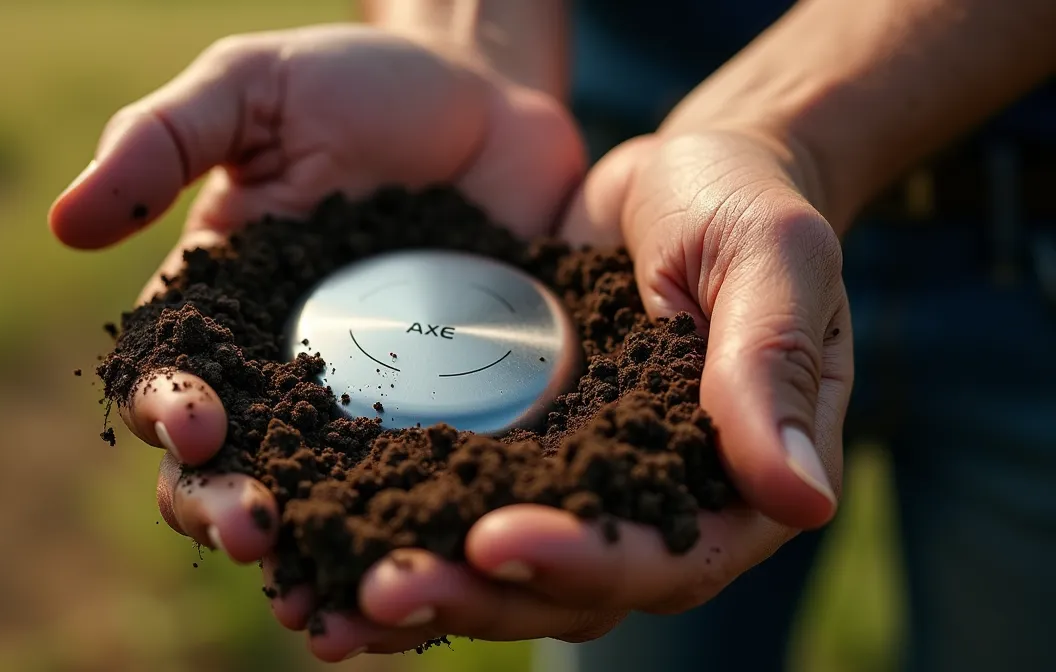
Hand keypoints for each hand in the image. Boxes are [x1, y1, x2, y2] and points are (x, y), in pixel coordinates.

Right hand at [47, 21, 584, 633]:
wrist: (485, 94)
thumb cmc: (357, 87)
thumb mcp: (250, 88)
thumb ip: (161, 140)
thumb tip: (64, 224)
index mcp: (222, 311)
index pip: (173, 381)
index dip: (172, 412)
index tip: (196, 424)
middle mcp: (285, 374)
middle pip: (237, 469)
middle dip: (228, 508)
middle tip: (253, 534)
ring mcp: (371, 403)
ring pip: (325, 503)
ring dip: (315, 557)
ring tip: (324, 604)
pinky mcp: (455, 412)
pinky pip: (427, 487)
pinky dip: (416, 539)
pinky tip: (426, 588)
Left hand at [306, 130, 852, 657]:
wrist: (679, 176)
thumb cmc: (745, 205)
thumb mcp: (770, 260)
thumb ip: (773, 368)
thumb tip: (802, 502)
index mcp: (727, 484)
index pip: (661, 552)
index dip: (583, 559)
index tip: (497, 538)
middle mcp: (647, 505)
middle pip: (563, 586)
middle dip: (475, 593)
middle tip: (382, 586)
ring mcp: (574, 484)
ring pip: (498, 568)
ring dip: (420, 588)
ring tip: (326, 603)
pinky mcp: (512, 449)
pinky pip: (451, 505)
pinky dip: (391, 533)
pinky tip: (314, 546)